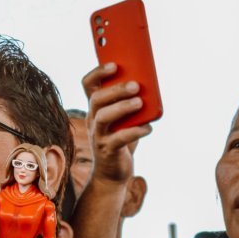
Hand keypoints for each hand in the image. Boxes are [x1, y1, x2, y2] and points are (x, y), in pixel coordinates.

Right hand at [81, 63, 152, 183]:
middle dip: (115, 90)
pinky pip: (119, 139)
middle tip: (135, 85)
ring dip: (122, 108)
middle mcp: (93, 120)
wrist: (112, 172)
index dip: (98, 73)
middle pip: (96, 99)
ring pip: (103, 118)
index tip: (114, 65)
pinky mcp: (108, 151)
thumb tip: (151, 84)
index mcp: (96, 108)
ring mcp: (98, 136)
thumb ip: (132, 101)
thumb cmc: (121, 138)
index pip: (88, 85)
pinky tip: (148, 128)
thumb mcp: (124, 117)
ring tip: (140, 102)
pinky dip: (135, 132)